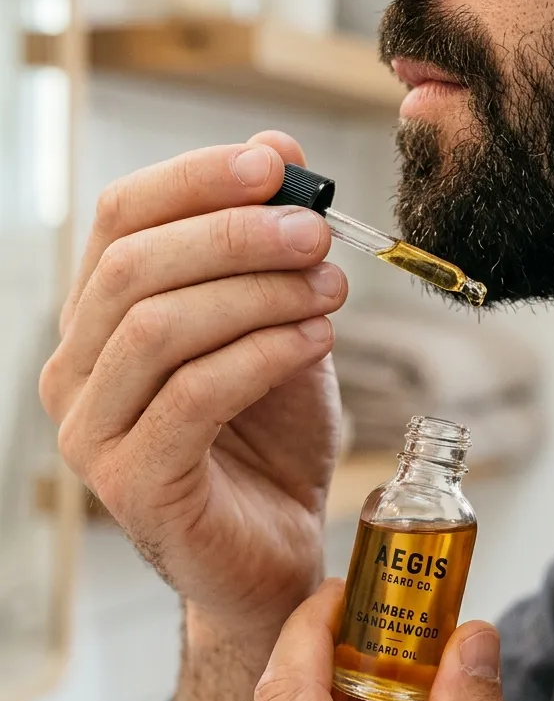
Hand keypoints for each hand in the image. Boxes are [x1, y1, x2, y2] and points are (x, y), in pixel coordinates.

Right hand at [40, 131, 344, 626]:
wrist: (277, 550)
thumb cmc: (272, 442)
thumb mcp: (278, 329)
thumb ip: (271, 254)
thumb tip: (279, 150)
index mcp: (97, 322)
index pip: (120, 221)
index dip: (196, 180)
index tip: (280, 166)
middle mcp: (75, 372)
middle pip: (134, 267)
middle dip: (235, 235)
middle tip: (318, 232)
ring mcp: (92, 432)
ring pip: (159, 327)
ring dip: (256, 293)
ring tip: (331, 288)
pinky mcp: (132, 484)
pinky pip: (193, 395)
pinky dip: (262, 354)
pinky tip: (318, 339)